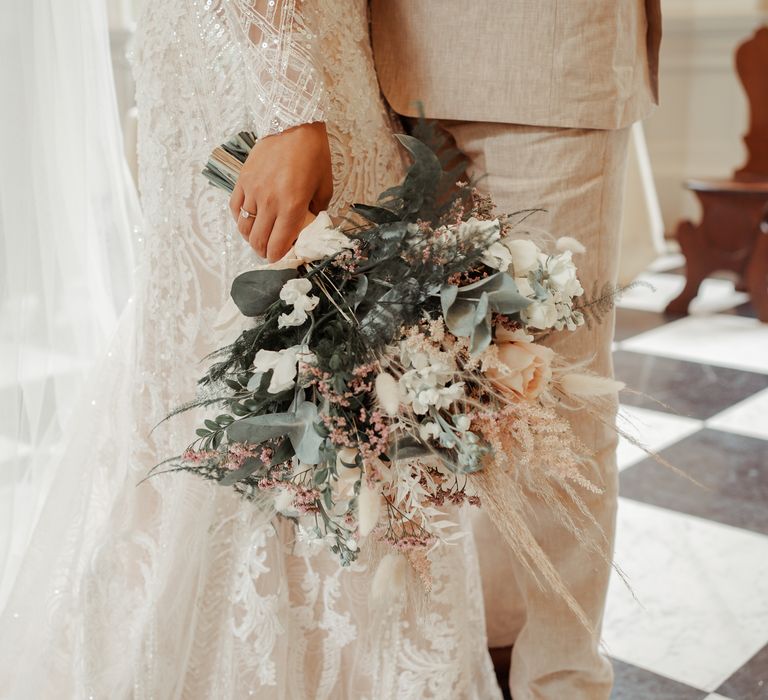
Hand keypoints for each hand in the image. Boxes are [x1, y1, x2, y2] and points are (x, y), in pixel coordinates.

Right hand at [229, 122, 332, 261]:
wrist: (293, 123)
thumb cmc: (314, 154)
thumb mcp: (325, 186)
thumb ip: (316, 211)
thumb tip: (308, 227)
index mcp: (292, 206)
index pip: (278, 244)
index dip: (278, 257)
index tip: (281, 258)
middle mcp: (269, 201)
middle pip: (258, 241)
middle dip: (264, 252)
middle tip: (270, 252)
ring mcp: (253, 191)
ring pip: (244, 228)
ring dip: (251, 238)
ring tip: (260, 238)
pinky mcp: (242, 180)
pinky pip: (236, 209)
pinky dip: (241, 220)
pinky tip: (250, 221)